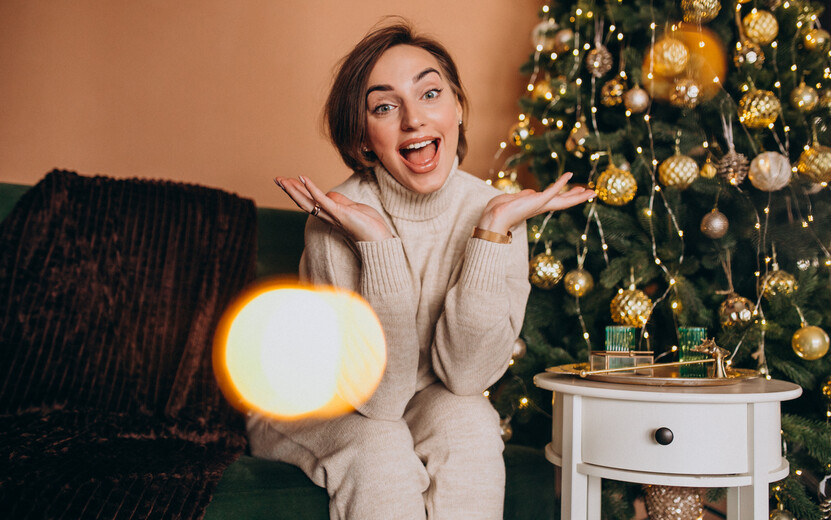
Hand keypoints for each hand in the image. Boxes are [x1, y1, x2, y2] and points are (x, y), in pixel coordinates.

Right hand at [275, 176, 393, 241]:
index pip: (309, 201)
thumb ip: (339, 201)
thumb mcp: (352, 208)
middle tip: (277, 179)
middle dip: (290, 191)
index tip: (287, 181)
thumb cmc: (368, 224)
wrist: (379, 239)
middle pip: (303, 202)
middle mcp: (327, 216)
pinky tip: (302, 178)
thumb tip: (329, 192)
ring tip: (282, 180)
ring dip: (294, 190)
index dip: (298, 191)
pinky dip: (311, 188)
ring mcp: (332, 215)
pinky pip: (322, 200)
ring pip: (307, 202)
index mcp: (329, 215)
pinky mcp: (339, 213)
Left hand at [477, 172, 595, 234]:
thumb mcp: (517, 198)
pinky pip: (552, 189)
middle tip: (593, 193)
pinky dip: (560, 182)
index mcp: (538, 206)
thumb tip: (531, 193)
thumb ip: (526, 195)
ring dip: (577, 194)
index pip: (557, 200)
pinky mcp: (538, 199)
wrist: (495, 216)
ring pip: (563, 199)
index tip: (579, 192)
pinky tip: (569, 175)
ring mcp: (541, 203)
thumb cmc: (501, 209)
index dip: (569, 195)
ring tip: (590, 191)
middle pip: (565, 201)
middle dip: (579, 197)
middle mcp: (542, 206)